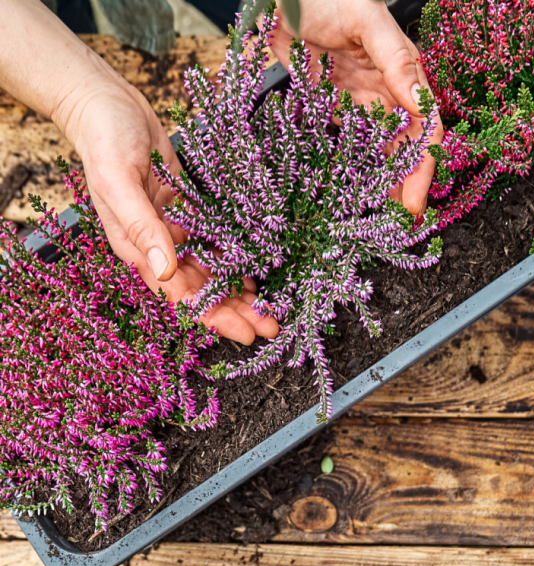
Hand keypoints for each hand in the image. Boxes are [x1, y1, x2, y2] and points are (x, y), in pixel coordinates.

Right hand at [0, 0, 277, 343]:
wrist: (109, 107)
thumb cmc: (105, 142)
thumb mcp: (119, 184)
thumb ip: (142, 229)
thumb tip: (165, 272)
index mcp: (140, 249)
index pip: (181, 294)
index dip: (214, 315)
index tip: (245, 333)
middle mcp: (161, 246)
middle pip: (203, 289)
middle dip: (236, 311)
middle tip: (271, 327)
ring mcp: (177, 229)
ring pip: (213, 270)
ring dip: (240, 290)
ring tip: (271, 308)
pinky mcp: (190, 210)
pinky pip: (216, 242)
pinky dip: (236, 258)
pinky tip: (256, 272)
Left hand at [271, 0, 442, 213]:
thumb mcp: (368, 21)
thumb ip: (395, 60)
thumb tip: (419, 102)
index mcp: (404, 75)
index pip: (424, 129)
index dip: (423, 167)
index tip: (414, 202)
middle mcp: (387, 94)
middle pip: (404, 147)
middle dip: (406, 184)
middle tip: (400, 221)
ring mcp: (360, 103)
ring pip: (379, 151)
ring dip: (383, 182)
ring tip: (381, 216)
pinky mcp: (333, 108)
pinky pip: (349, 144)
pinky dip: (354, 168)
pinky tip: (354, 190)